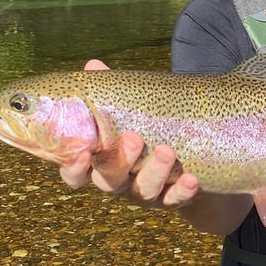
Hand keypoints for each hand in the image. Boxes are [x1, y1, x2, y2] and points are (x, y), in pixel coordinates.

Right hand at [58, 59, 200, 208]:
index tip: (82, 153)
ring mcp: (145, 194)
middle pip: (110, 182)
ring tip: (166, 150)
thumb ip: (109, 94)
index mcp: (100, 163)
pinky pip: (175, 200)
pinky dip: (182, 192)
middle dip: (120, 162)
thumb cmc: (144, 130)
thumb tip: (93, 65)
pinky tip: (192, 180)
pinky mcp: (172, 200)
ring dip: (154, 172)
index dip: (73, 168)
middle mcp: (119, 182)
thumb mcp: (127, 113)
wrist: (188, 161)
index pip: (76, 174)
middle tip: (133, 138)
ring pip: (144, 191)